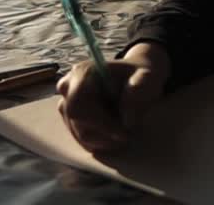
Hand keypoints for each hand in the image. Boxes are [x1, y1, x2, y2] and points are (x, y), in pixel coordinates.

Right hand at [56, 41, 171, 152]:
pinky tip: (115, 134)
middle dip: (103, 134)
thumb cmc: (140, 76)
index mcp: (82, 72)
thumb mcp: (147, 78)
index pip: (78, 104)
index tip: (123, 133)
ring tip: (124, 132)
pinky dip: (100, 141)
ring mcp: (66, 103)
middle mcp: (68, 87)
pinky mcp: (70, 118)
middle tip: (127, 136)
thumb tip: (126, 119)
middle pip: (77, 122)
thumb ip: (139, 90)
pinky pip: (81, 138)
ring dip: (103, 139)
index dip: (99, 123)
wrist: (136, 79)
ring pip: (79, 133)